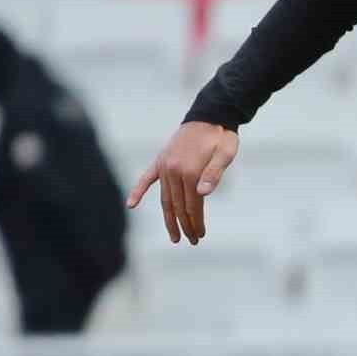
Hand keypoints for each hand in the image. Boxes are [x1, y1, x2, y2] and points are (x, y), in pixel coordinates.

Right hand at [126, 121, 238, 243]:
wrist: (209, 115)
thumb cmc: (221, 136)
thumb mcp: (225, 154)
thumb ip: (214, 174)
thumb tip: (203, 194)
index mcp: (190, 171)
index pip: (191, 205)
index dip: (195, 223)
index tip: (200, 236)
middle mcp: (173, 170)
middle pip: (177, 206)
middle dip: (184, 225)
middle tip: (192, 241)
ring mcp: (164, 165)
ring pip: (165, 198)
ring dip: (169, 218)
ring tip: (175, 235)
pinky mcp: (160, 160)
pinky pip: (146, 179)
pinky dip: (138, 191)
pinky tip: (131, 205)